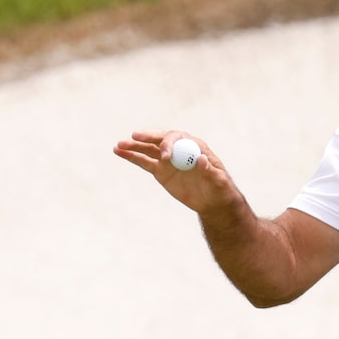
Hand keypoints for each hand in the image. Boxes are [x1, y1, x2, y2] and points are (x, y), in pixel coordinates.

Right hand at [113, 129, 237, 214]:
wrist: (212, 200)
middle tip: (135, 137)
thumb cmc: (219, 188)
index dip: (170, 144)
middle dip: (148, 138)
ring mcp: (168, 159)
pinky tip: (119, 152)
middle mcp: (179, 149)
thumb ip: (210, 170)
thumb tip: (201, 160)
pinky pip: (144, 162)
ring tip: (119, 145)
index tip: (165, 157)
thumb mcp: (218, 180)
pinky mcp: (161, 170)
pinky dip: (132, 157)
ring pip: (149, 149)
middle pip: (161, 139)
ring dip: (134, 146)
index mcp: (194, 146)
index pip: (178, 138)